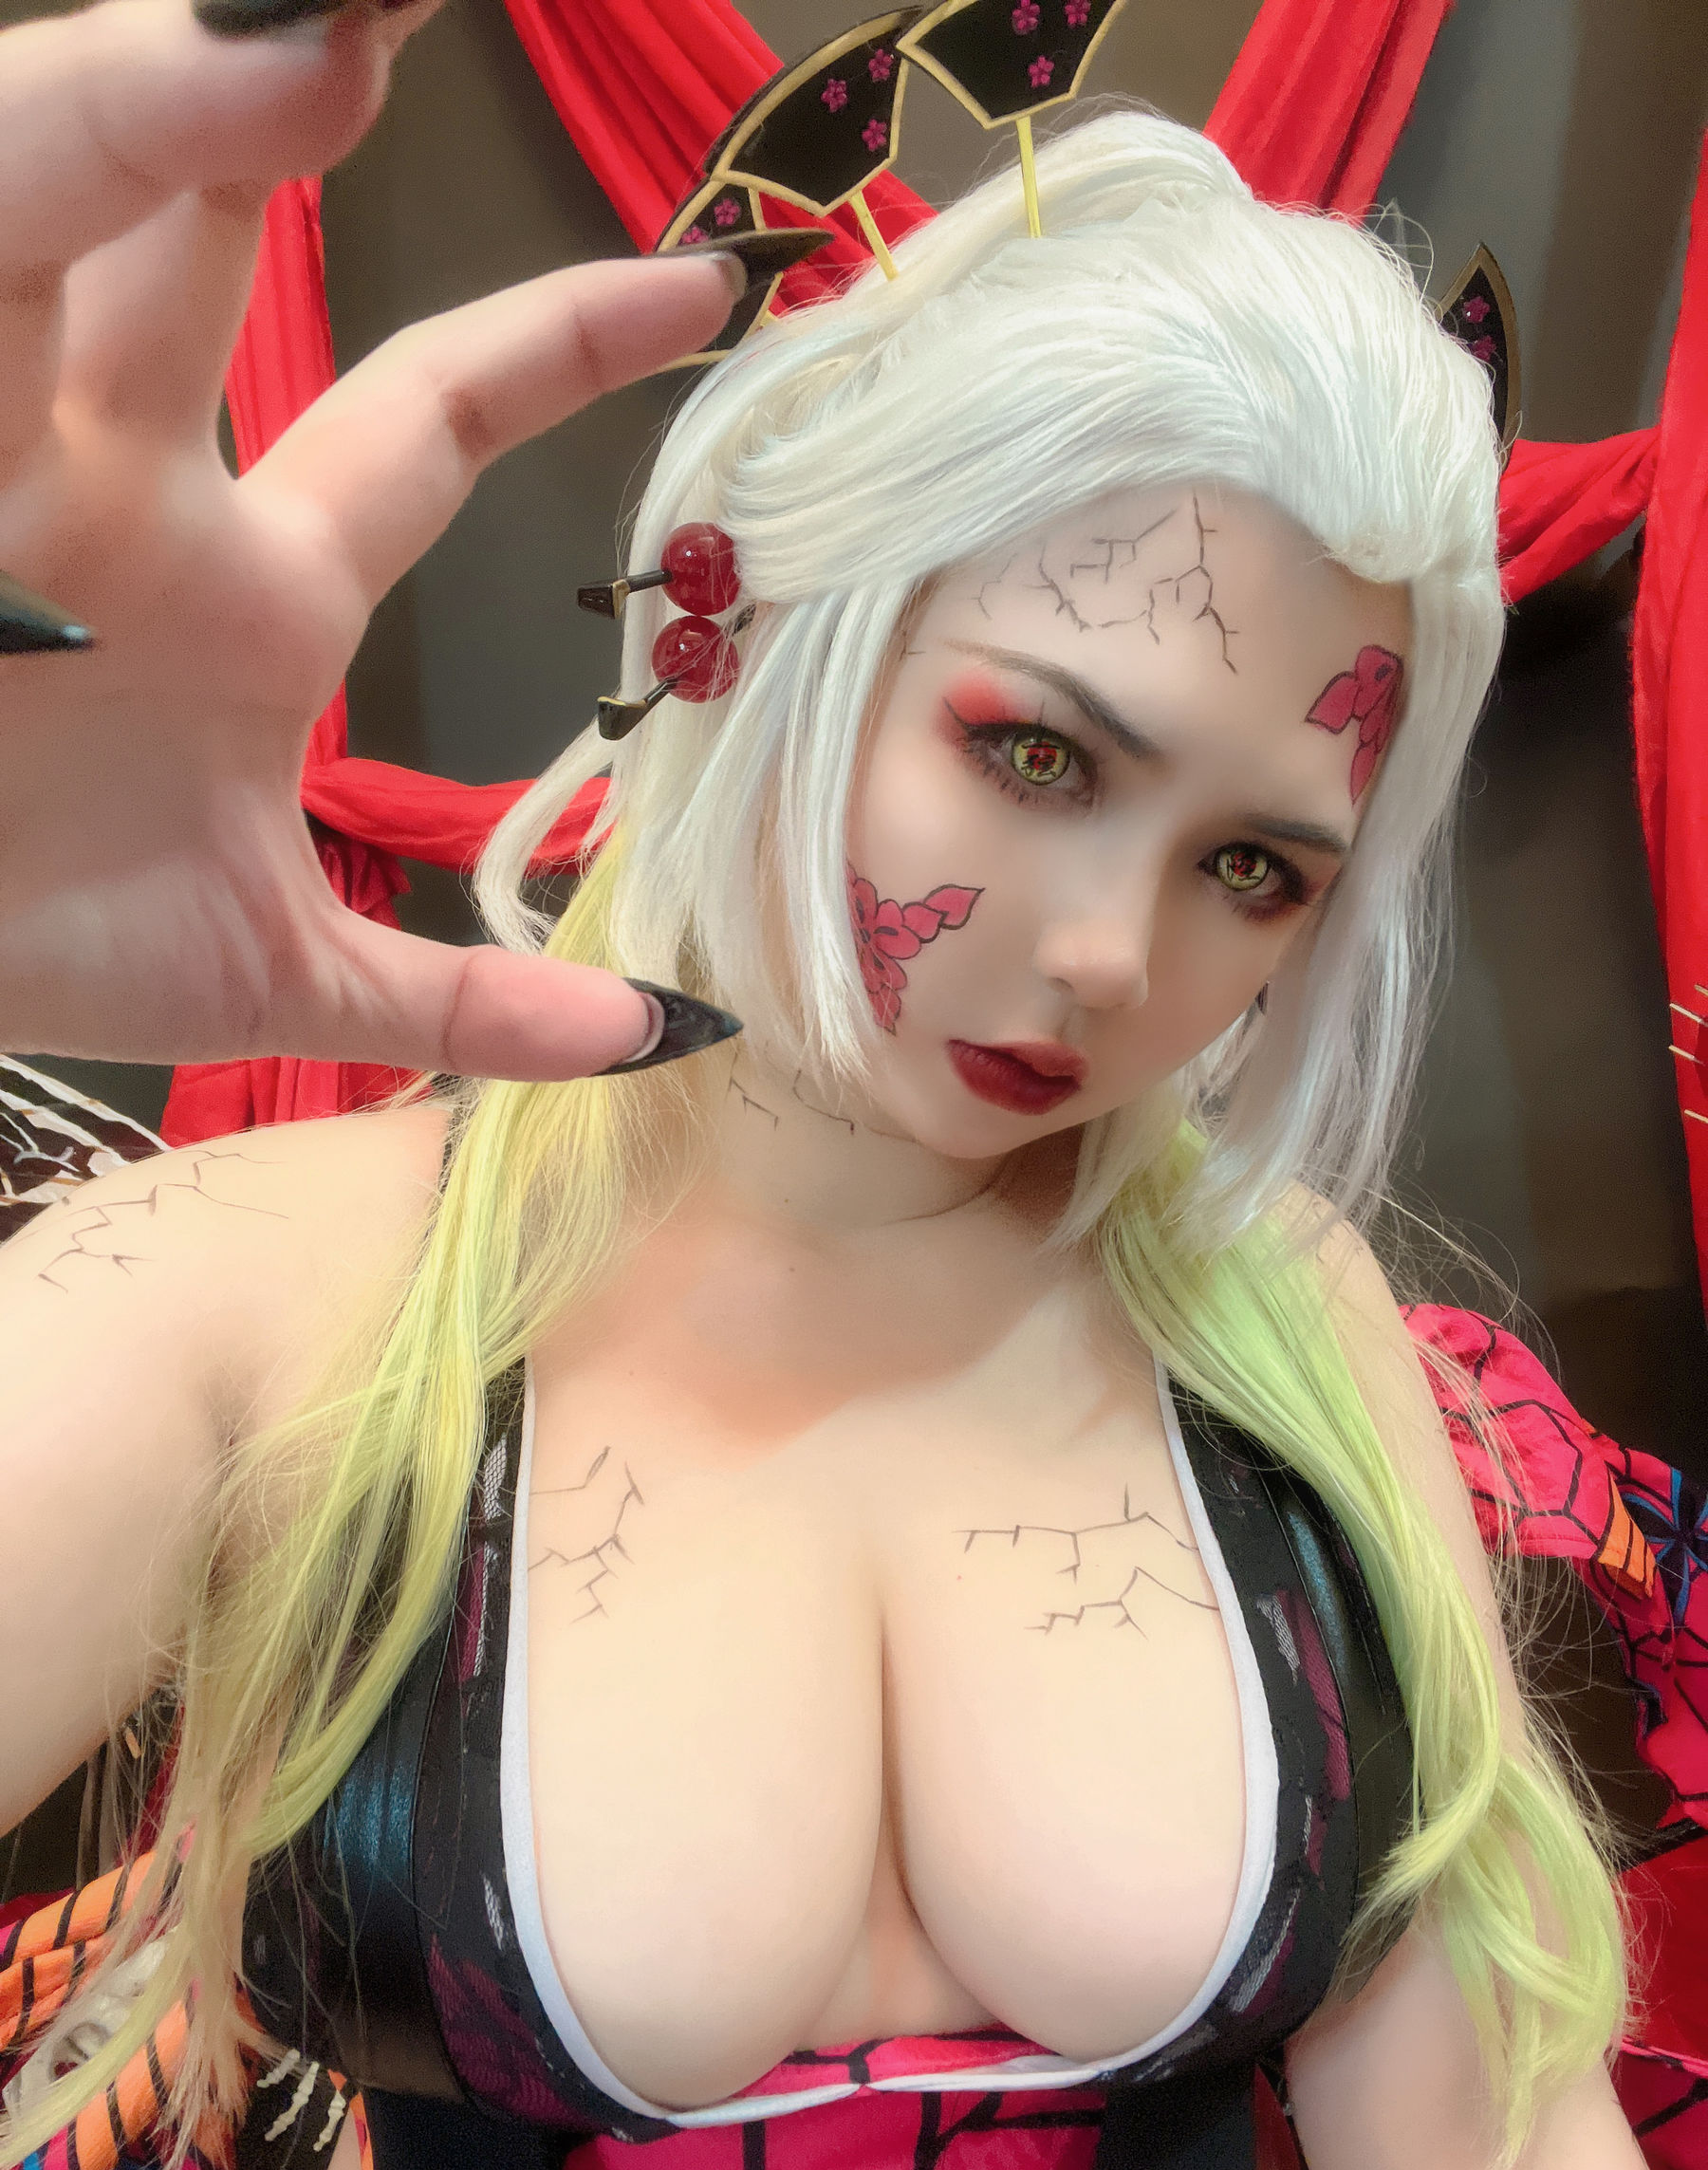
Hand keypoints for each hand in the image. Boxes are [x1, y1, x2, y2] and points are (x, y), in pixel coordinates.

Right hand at [0, 0, 739, 1078]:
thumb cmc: (29, 928)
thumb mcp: (268, 971)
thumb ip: (456, 999)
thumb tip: (662, 1041)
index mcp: (252, 584)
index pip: (426, 413)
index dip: (559, 340)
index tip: (710, 289)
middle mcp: (130, 477)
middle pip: (230, 230)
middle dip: (308, 73)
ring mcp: (3, 451)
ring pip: (55, 199)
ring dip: (159, 97)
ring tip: (316, 27)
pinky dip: (48, 162)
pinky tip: (141, 85)